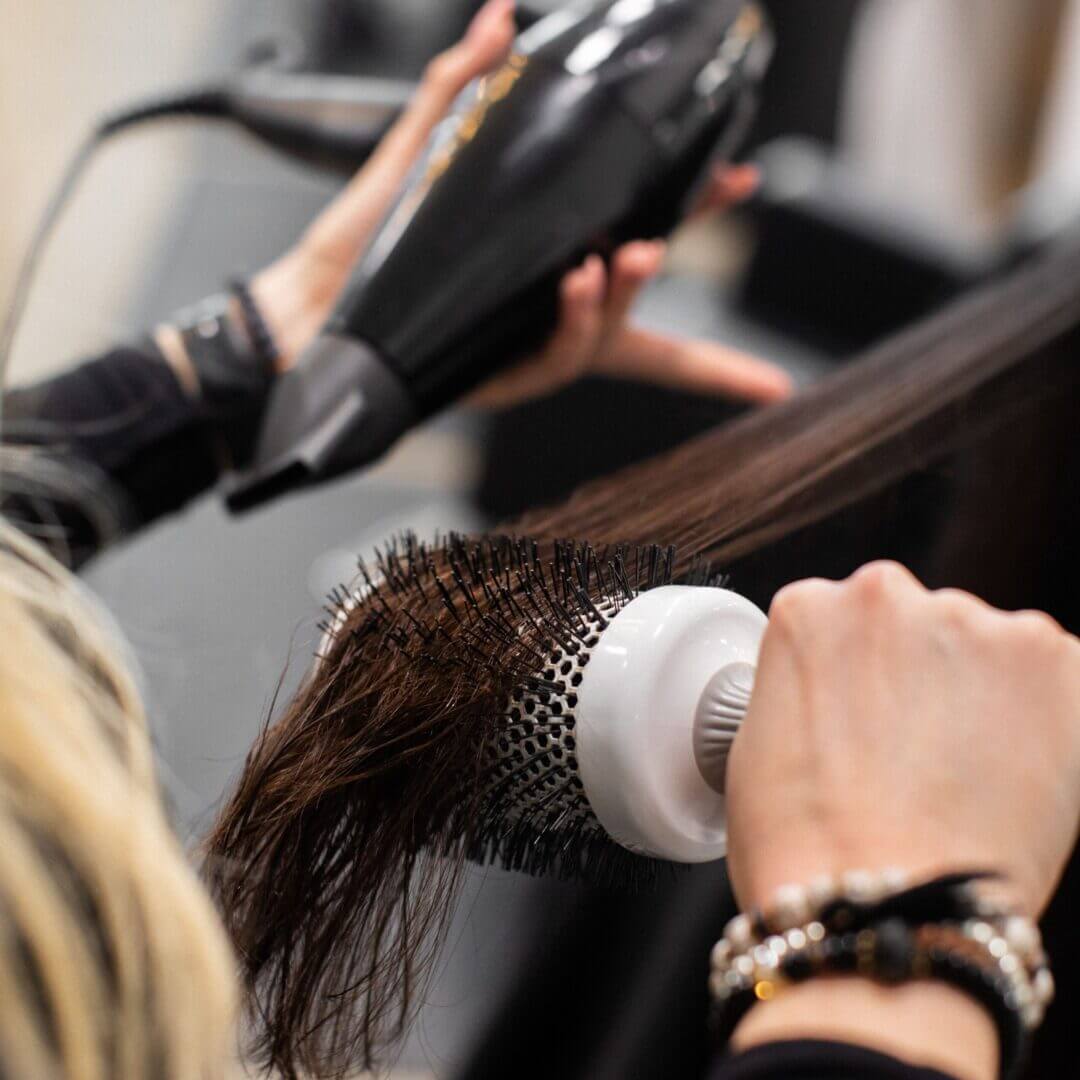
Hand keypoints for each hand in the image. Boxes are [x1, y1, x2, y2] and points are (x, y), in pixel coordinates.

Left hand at [252, 0, 791, 406]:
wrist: (312, 304)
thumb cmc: (368, 241)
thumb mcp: (418, 154)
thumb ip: (460, 87)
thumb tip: (498, 15)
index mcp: (544, 254)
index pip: (633, 229)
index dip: (694, 210)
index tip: (741, 178)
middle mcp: (549, 304)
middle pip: (644, 288)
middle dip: (690, 244)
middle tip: (722, 191)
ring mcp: (531, 343)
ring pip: (610, 327)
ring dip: (628, 288)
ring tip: (631, 253)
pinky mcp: (503, 376)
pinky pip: (558, 357)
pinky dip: (576, 321)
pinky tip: (579, 283)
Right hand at [723, 563, 1079, 1078]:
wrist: (880, 908)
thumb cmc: (804, 846)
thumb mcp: (760, 740)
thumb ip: (806, 686)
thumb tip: (844, 697)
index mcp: (807, 610)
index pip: (841, 623)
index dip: (857, 682)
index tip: (868, 721)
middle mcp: (883, 594)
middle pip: (915, 625)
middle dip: (920, 677)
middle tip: (914, 755)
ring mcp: (970, 621)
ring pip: (986, 648)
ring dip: (983, 693)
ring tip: (964, 776)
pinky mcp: (1050, 659)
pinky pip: (1055, 678)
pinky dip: (1046, 719)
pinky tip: (1011, 777)